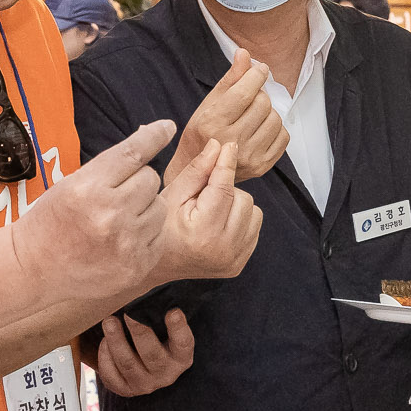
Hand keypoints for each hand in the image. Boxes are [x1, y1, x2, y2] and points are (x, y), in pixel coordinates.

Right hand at [13, 121, 169, 286]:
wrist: (34, 271)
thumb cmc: (50, 223)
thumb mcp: (69, 185)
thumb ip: (107, 166)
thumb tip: (146, 136)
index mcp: (88, 189)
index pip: (132, 153)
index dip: (154, 137)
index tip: (167, 127)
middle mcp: (109, 214)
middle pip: (150, 179)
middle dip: (138, 181)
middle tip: (118, 194)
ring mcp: (125, 243)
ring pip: (160, 207)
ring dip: (146, 207)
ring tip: (121, 218)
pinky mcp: (136, 266)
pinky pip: (159, 236)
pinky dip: (147, 233)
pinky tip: (125, 239)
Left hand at [95, 309, 193, 395]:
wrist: (145, 369)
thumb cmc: (157, 340)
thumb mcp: (166, 332)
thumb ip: (161, 317)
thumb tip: (151, 291)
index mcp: (181, 357)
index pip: (183, 343)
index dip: (179, 328)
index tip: (173, 311)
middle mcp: (166, 374)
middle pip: (152, 355)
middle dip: (139, 332)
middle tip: (129, 313)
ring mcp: (145, 384)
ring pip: (128, 364)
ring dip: (117, 342)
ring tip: (109, 322)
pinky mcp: (125, 390)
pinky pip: (111, 375)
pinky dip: (105, 356)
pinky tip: (105, 341)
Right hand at [152, 139, 261, 283]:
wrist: (156, 265)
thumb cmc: (159, 226)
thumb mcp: (172, 194)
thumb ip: (196, 170)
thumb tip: (218, 145)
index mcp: (203, 233)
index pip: (224, 189)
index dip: (226, 163)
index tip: (229, 145)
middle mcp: (223, 250)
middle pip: (243, 199)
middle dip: (225, 190)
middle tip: (202, 198)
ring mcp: (234, 260)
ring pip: (253, 212)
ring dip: (235, 205)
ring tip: (210, 211)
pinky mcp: (239, 264)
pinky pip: (254, 228)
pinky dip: (240, 220)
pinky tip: (218, 223)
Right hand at [181, 50, 289, 182]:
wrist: (203, 171)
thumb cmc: (202, 134)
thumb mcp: (209, 103)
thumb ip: (230, 79)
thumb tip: (244, 53)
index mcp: (212, 123)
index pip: (244, 93)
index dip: (256, 75)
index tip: (260, 69)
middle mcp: (231, 142)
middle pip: (262, 104)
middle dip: (259, 94)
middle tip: (250, 98)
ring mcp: (248, 157)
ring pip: (275, 119)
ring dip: (268, 112)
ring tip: (254, 115)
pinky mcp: (262, 167)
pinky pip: (283, 136)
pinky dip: (276, 128)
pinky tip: (261, 129)